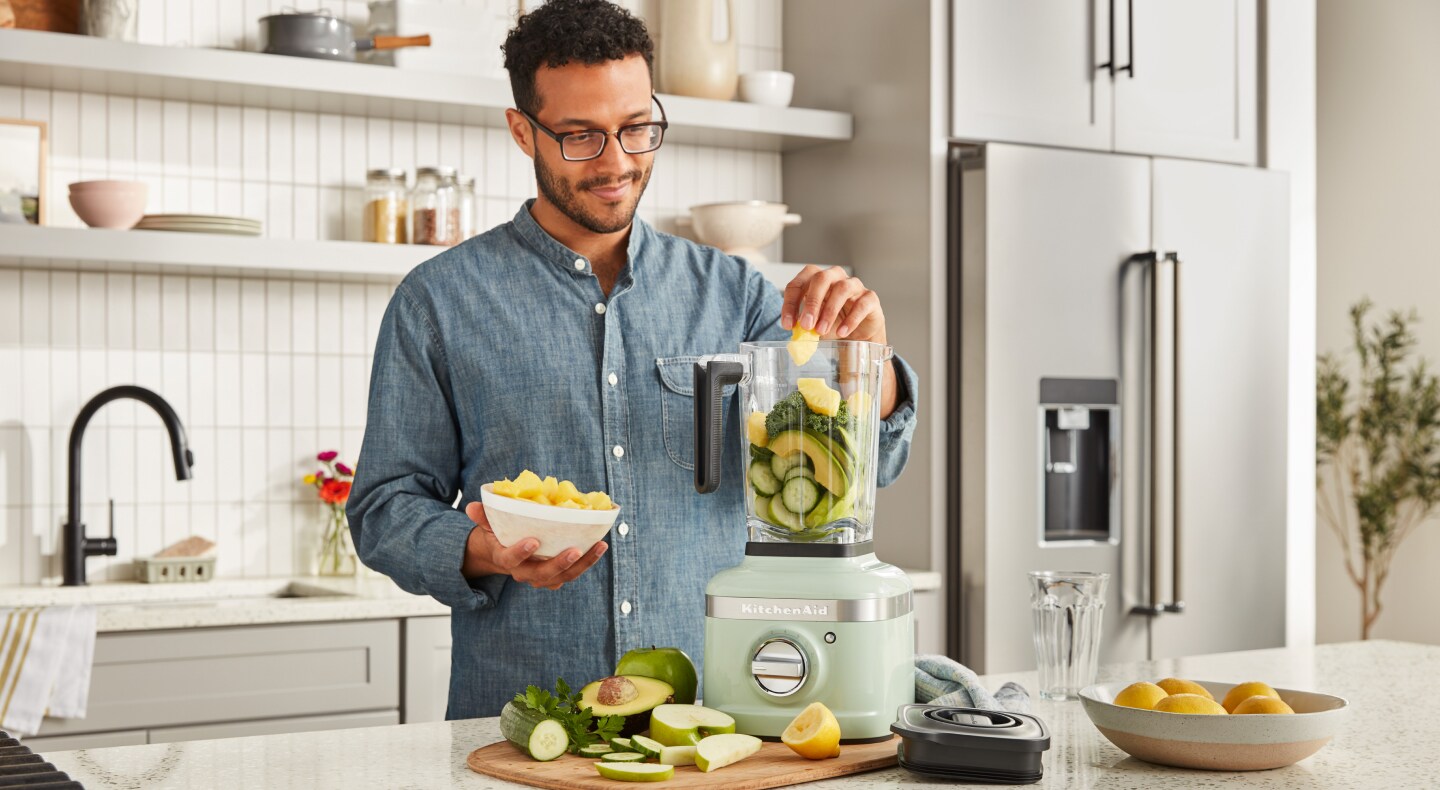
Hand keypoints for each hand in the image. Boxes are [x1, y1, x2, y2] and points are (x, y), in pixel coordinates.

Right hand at [461, 502, 606, 589]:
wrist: (502, 555)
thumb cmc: (497, 535)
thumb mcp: (487, 526)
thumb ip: (483, 516)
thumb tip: (473, 506)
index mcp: (505, 558)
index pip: (510, 560)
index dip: (520, 553)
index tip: (533, 541)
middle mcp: (524, 572)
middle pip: (543, 574)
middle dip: (560, 564)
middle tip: (576, 550)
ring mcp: (541, 577)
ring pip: (563, 576)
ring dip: (583, 563)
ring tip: (600, 546)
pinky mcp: (555, 576)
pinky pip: (572, 573)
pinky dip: (587, 562)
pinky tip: (599, 547)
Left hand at [780, 265, 898, 418]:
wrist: (858, 334)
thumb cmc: (834, 324)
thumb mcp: (814, 325)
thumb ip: (803, 327)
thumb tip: (794, 336)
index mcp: (816, 280)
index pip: (799, 283)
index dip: (791, 303)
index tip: (788, 324)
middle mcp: (835, 277)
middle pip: (821, 278)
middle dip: (811, 303)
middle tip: (806, 325)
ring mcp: (854, 285)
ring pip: (842, 288)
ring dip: (829, 311)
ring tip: (822, 330)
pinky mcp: (870, 298)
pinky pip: (862, 303)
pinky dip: (851, 319)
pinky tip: (842, 332)